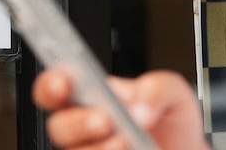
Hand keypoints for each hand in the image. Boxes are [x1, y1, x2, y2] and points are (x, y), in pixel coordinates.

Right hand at [33, 69, 210, 149]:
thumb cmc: (170, 122)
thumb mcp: (174, 92)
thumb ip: (157, 88)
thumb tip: (138, 106)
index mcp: (91, 95)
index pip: (56, 86)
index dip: (51, 84)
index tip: (63, 83)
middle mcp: (84, 126)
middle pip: (58, 127)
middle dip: (77, 123)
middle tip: (104, 120)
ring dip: (99, 149)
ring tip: (127, 142)